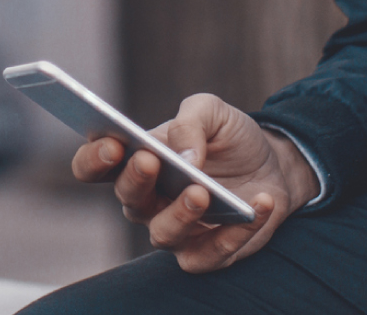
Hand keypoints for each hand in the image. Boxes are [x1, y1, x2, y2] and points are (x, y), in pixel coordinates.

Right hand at [72, 94, 318, 272]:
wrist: (274, 165)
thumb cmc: (230, 139)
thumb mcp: (212, 112)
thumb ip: (191, 121)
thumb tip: (183, 156)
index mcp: (134, 163)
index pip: (92, 168)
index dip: (92, 159)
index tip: (112, 144)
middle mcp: (146, 201)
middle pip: (126, 199)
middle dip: (135, 180)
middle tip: (150, 160)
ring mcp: (175, 230)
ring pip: (163, 234)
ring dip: (180, 214)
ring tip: (201, 192)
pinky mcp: (207, 252)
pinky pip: (210, 255)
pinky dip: (235, 234)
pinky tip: (258, 205)